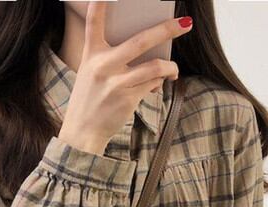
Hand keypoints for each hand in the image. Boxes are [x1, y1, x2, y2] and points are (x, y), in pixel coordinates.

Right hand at [58, 3, 192, 154]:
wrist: (82, 132)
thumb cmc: (90, 100)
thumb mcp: (92, 74)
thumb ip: (112, 60)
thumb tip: (149, 51)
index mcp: (91, 54)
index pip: (93, 22)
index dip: (100, 4)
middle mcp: (103, 66)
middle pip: (140, 41)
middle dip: (166, 29)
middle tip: (185, 23)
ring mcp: (116, 83)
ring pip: (154, 67)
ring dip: (169, 67)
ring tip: (173, 70)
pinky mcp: (127, 99)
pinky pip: (152, 84)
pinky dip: (159, 82)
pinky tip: (160, 83)